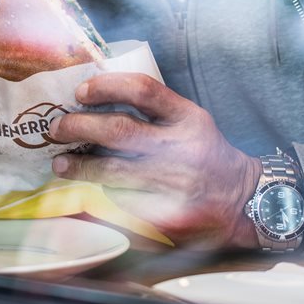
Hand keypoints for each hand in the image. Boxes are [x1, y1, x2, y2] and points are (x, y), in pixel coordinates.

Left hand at [49, 73, 260, 247]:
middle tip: (57, 128)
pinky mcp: (169, 217)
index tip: (80, 91)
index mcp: (188, 118)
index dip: (106, 86)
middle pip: (119, 130)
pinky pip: (124, 205)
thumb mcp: (191, 120)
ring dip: (80, 167)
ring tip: (60, 164)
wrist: (245, 202)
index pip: (142, 89)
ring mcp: (175, 184)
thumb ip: (154, 109)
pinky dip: (103, 198)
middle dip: (79, 127)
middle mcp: (181, 148)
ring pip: (113, 172)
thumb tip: (96, 98)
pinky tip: (89, 195)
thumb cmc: (207, 154)